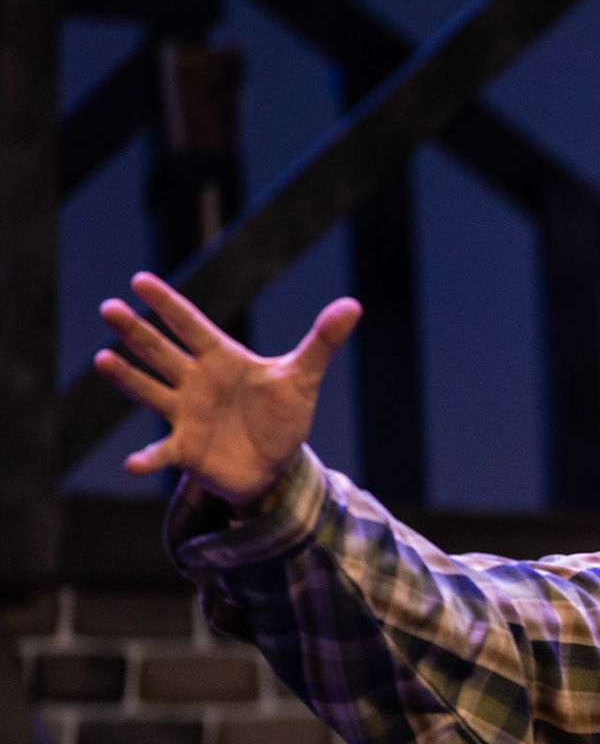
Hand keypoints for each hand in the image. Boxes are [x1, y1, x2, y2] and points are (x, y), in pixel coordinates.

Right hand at [94, 271, 359, 507]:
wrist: (275, 462)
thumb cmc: (282, 413)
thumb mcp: (303, 377)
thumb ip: (323, 341)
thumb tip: (353, 305)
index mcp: (221, 358)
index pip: (191, 325)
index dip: (168, 304)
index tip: (140, 280)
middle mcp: (195, 381)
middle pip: (161, 351)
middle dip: (136, 332)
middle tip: (109, 308)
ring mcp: (185, 414)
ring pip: (150, 392)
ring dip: (127, 378)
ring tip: (102, 360)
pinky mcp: (185, 449)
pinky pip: (162, 453)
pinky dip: (147, 459)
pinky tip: (133, 464)